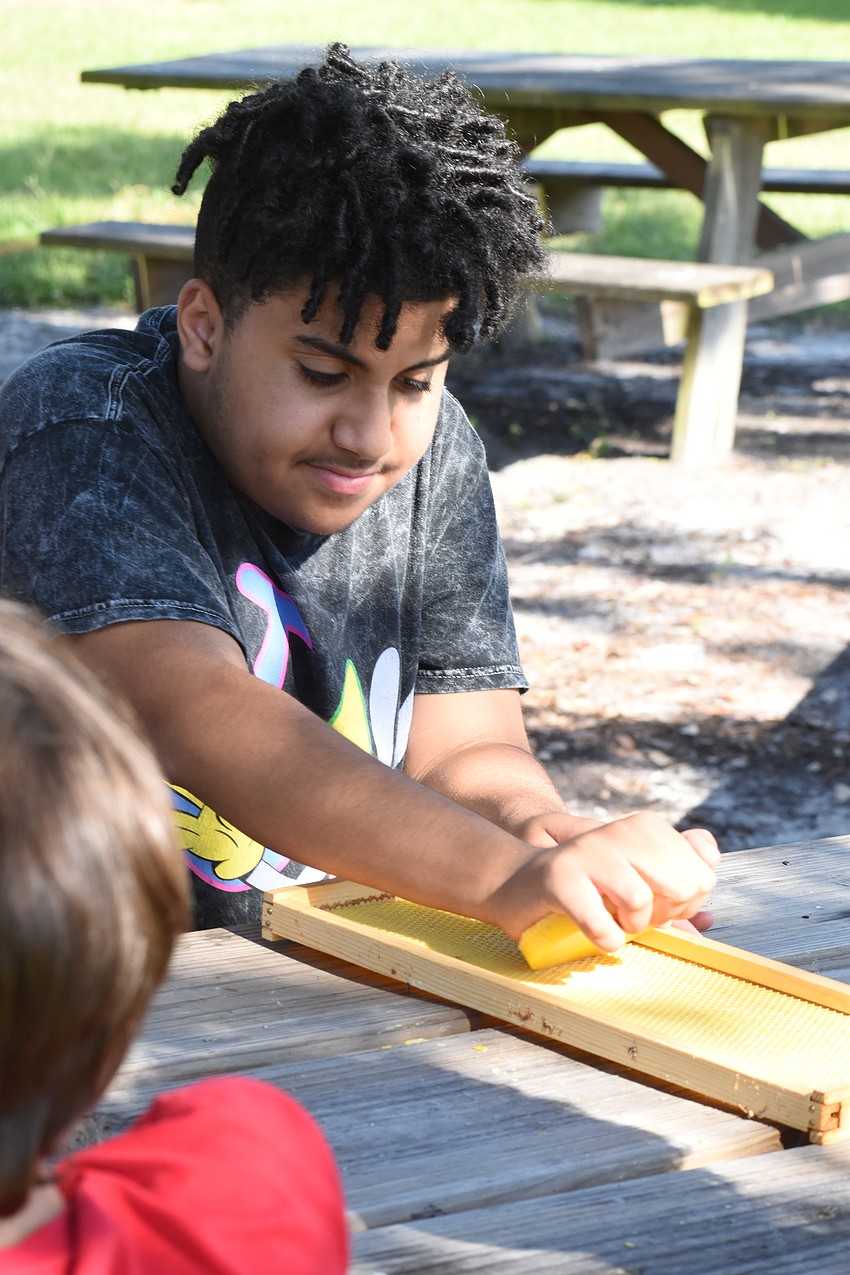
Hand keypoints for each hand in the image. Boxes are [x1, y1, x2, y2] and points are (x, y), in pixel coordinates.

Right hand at [491, 811, 718, 951]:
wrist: (517, 885)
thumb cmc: (585, 889)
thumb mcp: (635, 883)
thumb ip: (674, 891)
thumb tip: (711, 918)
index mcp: (644, 828)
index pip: (703, 869)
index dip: (688, 899)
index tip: (660, 903)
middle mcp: (619, 831)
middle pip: (683, 884)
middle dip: (665, 914)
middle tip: (634, 916)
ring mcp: (588, 851)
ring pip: (641, 900)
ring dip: (630, 926)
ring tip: (612, 920)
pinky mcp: (560, 877)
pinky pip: (603, 924)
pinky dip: (605, 939)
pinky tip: (596, 934)